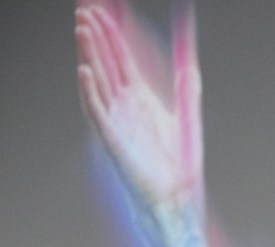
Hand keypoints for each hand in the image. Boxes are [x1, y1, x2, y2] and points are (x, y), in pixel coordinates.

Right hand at [75, 3, 203, 206]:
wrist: (176, 200)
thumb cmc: (178, 167)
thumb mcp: (187, 122)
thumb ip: (188, 93)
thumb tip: (191, 67)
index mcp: (140, 101)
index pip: (121, 61)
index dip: (112, 36)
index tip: (101, 12)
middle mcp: (124, 109)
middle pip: (107, 65)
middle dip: (96, 38)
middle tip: (86, 11)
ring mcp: (117, 124)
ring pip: (98, 83)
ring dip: (90, 55)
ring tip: (83, 29)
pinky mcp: (115, 142)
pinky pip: (99, 114)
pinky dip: (90, 93)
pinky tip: (85, 71)